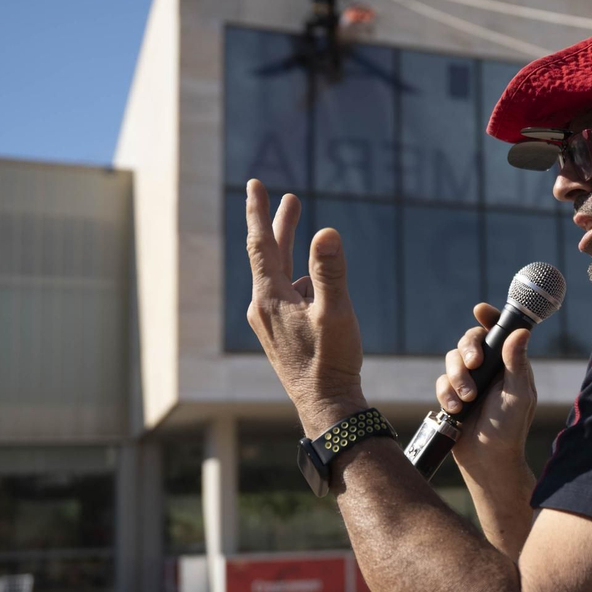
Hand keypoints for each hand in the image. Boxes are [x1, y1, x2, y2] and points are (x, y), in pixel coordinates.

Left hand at [244, 179, 366, 437]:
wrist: (327, 407)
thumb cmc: (332, 361)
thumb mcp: (336, 313)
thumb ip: (330, 272)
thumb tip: (326, 232)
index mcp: (271, 298)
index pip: (261, 244)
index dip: (260, 212)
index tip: (255, 184)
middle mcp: (263, 308)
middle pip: (269, 257)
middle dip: (279, 226)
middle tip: (289, 198)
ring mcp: (270, 324)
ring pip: (279, 278)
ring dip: (291, 255)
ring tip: (304, 238)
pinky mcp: (280, 337)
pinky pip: (286, 298)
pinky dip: (299, 282)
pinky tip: (314, 288)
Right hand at [436, 304, 536, 479]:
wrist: (487, 459)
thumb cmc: (509, 428)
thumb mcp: (518, 395)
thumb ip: (517, 363)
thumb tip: (521, 332)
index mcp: (509, 364)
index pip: (499, 333)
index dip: (490, 318)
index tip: (480, 310)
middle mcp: (489, 368)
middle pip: (470, 340)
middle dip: (468, 349)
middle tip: (474, 363)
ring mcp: (469, 380)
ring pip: (452, 359)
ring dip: (457, 377)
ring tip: (467, 399)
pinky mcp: (452, 394)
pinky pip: (441, 381)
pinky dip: (446, 393)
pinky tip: (455, 408)